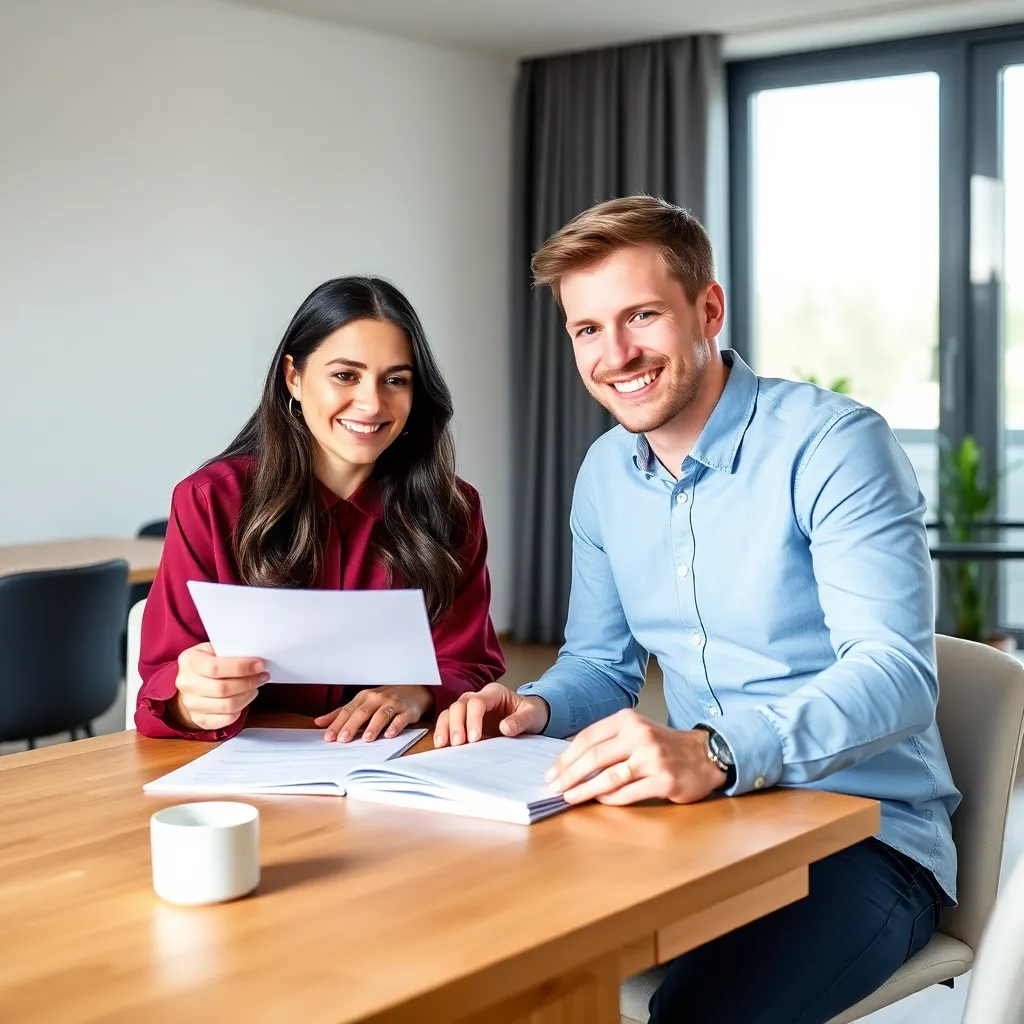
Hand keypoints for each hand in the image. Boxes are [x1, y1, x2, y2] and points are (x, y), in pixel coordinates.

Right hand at [171, 642, 267, 731]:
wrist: (192, 682)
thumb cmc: (209, 663)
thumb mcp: (214, 649)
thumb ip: (230, 652)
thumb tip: (255, 660)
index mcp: (189, 660)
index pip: (214, 667)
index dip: (240, 667)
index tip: (259, 665)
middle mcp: (186, 683)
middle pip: (222, 689)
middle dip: (248, 682)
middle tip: (261, 676)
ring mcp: (190, 703)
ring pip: (226, 706)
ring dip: (247, 696)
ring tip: (254, 687)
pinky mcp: (199, 718)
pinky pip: (226, 719)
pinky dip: (240, 710)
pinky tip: (244, 699)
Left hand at [314, 685, 433, 742]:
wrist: (414, 689)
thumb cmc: (385, 698)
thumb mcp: (362, 702)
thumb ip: (341, 713)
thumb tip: (319, 722)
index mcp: (364, 697)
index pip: (348, 710)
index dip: (337, 723)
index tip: (328, 737)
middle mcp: (377, 699)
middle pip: (362, 712)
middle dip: (352, 726)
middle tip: (343, 739)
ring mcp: (393, 704)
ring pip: (382, 715)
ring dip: (374, 726)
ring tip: (366, 739)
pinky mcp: (408, 710)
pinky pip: (401, 718)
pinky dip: (396, 726)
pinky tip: (390, 734)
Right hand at [433, 682, 549, 746]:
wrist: (530, 717)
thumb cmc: (531, 713)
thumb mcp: (532, 715)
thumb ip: (520, 720)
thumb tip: (505, 727)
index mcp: (494, 693)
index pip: (477, 701)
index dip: (473, 718)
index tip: (475, 738)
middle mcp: (478, 698)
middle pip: (459, 705)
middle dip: (456, 724)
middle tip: (458, 743)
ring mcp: (469, 710)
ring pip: (450, 712)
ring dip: (445, 728)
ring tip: (443, 745)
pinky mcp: (465, 722)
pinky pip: (449, 723)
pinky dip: (443, 733)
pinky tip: (441, 746)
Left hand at [546, 710, 726, 805]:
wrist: (703, 755)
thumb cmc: (662, 745)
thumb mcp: (635, 731)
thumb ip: (608, 740)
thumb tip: (570, 760)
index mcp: (628, 719)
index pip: (588, 738)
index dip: (566, 757)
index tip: (552, 772)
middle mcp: (640, 735)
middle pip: (594, 757)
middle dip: (570, 775)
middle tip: (554, 788)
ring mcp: (653, 758)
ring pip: (609, 777)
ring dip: (585, 790)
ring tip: (570, 798)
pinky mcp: (664, 780)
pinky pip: (628, 793)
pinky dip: (610, 799)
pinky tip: (599, 800)